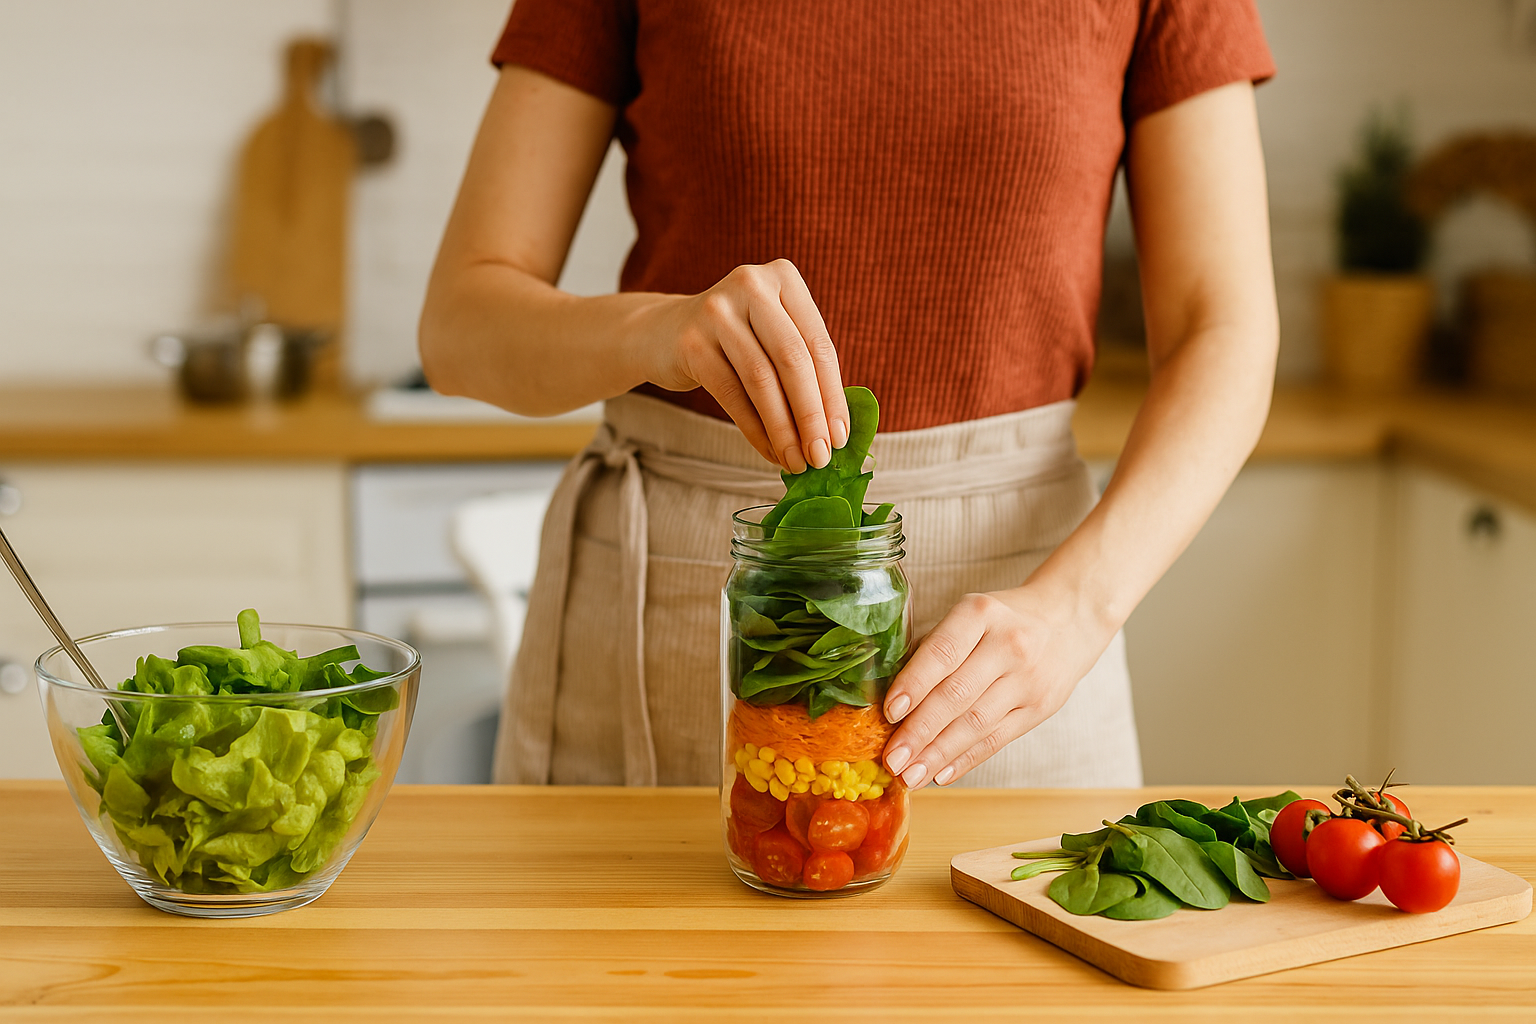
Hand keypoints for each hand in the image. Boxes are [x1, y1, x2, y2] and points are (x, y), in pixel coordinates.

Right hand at [648, 259, 848, 471]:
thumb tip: (836, 430)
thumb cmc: (734, 341)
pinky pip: (731, 395)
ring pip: (762, 380)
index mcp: (784, 277)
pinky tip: (768, 451)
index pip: (818, 343)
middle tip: (821, 456)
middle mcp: (751, 284)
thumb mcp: (772, 336)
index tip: (842, 437)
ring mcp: (717, 311)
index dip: (833, 395)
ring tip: (796, 461)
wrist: (662, 333)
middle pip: (792, 359)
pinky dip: (754, 430)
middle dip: (811, 415)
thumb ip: (805, 368)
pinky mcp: (691, 342)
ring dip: (783, 429)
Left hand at [879, 586, 1116, 788]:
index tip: (889, 712)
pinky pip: (998, 739)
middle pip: (957, 694)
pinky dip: (966, 759)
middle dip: (920, 731)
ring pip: (977, 723)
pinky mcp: (1041, 708)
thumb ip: (932, 648)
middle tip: (892, 759)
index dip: (914, 684)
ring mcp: (1028, 679)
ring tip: (910, 776)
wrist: (1069, 620)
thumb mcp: (969, 614)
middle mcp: (1008, 645)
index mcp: (980, 612)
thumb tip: (887, 696)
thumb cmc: (1001, 620)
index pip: (943, 652)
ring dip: (939, 754)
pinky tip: (941, 774)